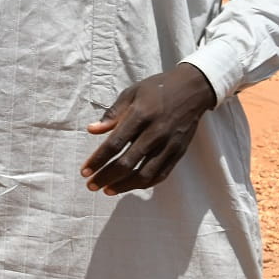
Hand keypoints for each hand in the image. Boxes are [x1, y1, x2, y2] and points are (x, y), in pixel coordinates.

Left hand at [83, 63, 216, 194]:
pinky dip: (145, 183)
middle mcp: (156, 133)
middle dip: (106, 177)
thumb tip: (91, 130)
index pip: (114, 144)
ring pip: (145, 174)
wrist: (193, 88)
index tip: (85, 171)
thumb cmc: (157, 89)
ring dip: (124, 185)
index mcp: (140, 116)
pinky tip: (130, 186)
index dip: (98, 160)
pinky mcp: (179, 152)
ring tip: (107, 190)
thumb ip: (112, 114)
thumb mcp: (131, 93)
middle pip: (127, 163)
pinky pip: (161, 174)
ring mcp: (169, 145)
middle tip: (91, 185)